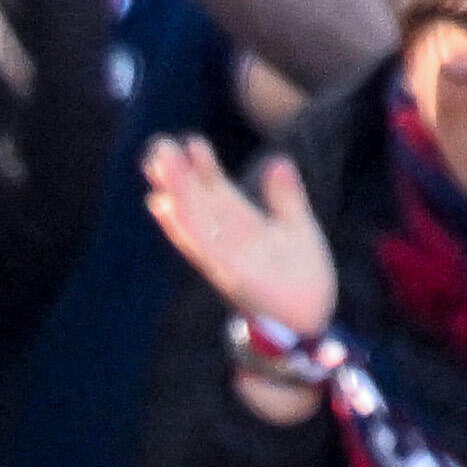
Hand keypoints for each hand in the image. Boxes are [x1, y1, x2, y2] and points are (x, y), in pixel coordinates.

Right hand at [144, 135, 338, 344]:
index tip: (190, 141)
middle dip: (178, 176)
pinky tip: (164, 208)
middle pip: (199, 204)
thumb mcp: (299, 230)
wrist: (308, 325)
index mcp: (245, 228)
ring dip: (175, 194)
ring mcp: (226, 260)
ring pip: (195, 222)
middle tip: (158, 145)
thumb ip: (286, 198)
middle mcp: (228, 243)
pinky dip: (184, 227)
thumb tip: (278, 160)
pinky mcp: (233, 277)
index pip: (219, 193)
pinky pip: (205, 248)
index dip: (204, 168)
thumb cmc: (302, 281)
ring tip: (157, 167)